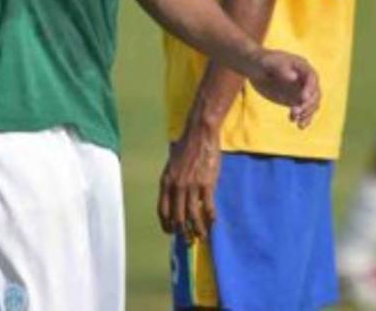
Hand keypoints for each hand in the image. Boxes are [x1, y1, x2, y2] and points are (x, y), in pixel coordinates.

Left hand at [158, 125, 220, 241]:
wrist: (199, 134)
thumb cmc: (186, 148)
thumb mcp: (172, 165)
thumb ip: (173, 182)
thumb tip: (176, 199)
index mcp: (166, 182)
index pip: (162, 210)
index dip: (166, 224)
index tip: (171, 232)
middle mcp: (177, 186)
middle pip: (177, 217)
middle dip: (182, 232)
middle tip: (188, 239)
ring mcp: (192, 186)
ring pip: (193, 216)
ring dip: (198, 230)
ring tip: (201, 237)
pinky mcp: (207, 184)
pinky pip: (208, 207)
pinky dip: (210, 218)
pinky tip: (213, 222)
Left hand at [249, 50, 319, 127]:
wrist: (254, 68)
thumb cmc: (261, 61)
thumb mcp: (268, 62)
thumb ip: (280, 68)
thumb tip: (294, 77)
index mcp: (301, 66)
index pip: (312, 77)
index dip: (310, 88)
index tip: (303, 98)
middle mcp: (305, 79)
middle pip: (315, 93)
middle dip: (308, 104)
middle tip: (295, 111)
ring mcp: (301, 90)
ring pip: (312, 105)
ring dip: (307, 114)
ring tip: (294, 119)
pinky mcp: (295, 100)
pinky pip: (304, 111)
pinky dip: (303, 119)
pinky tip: (297, 124)